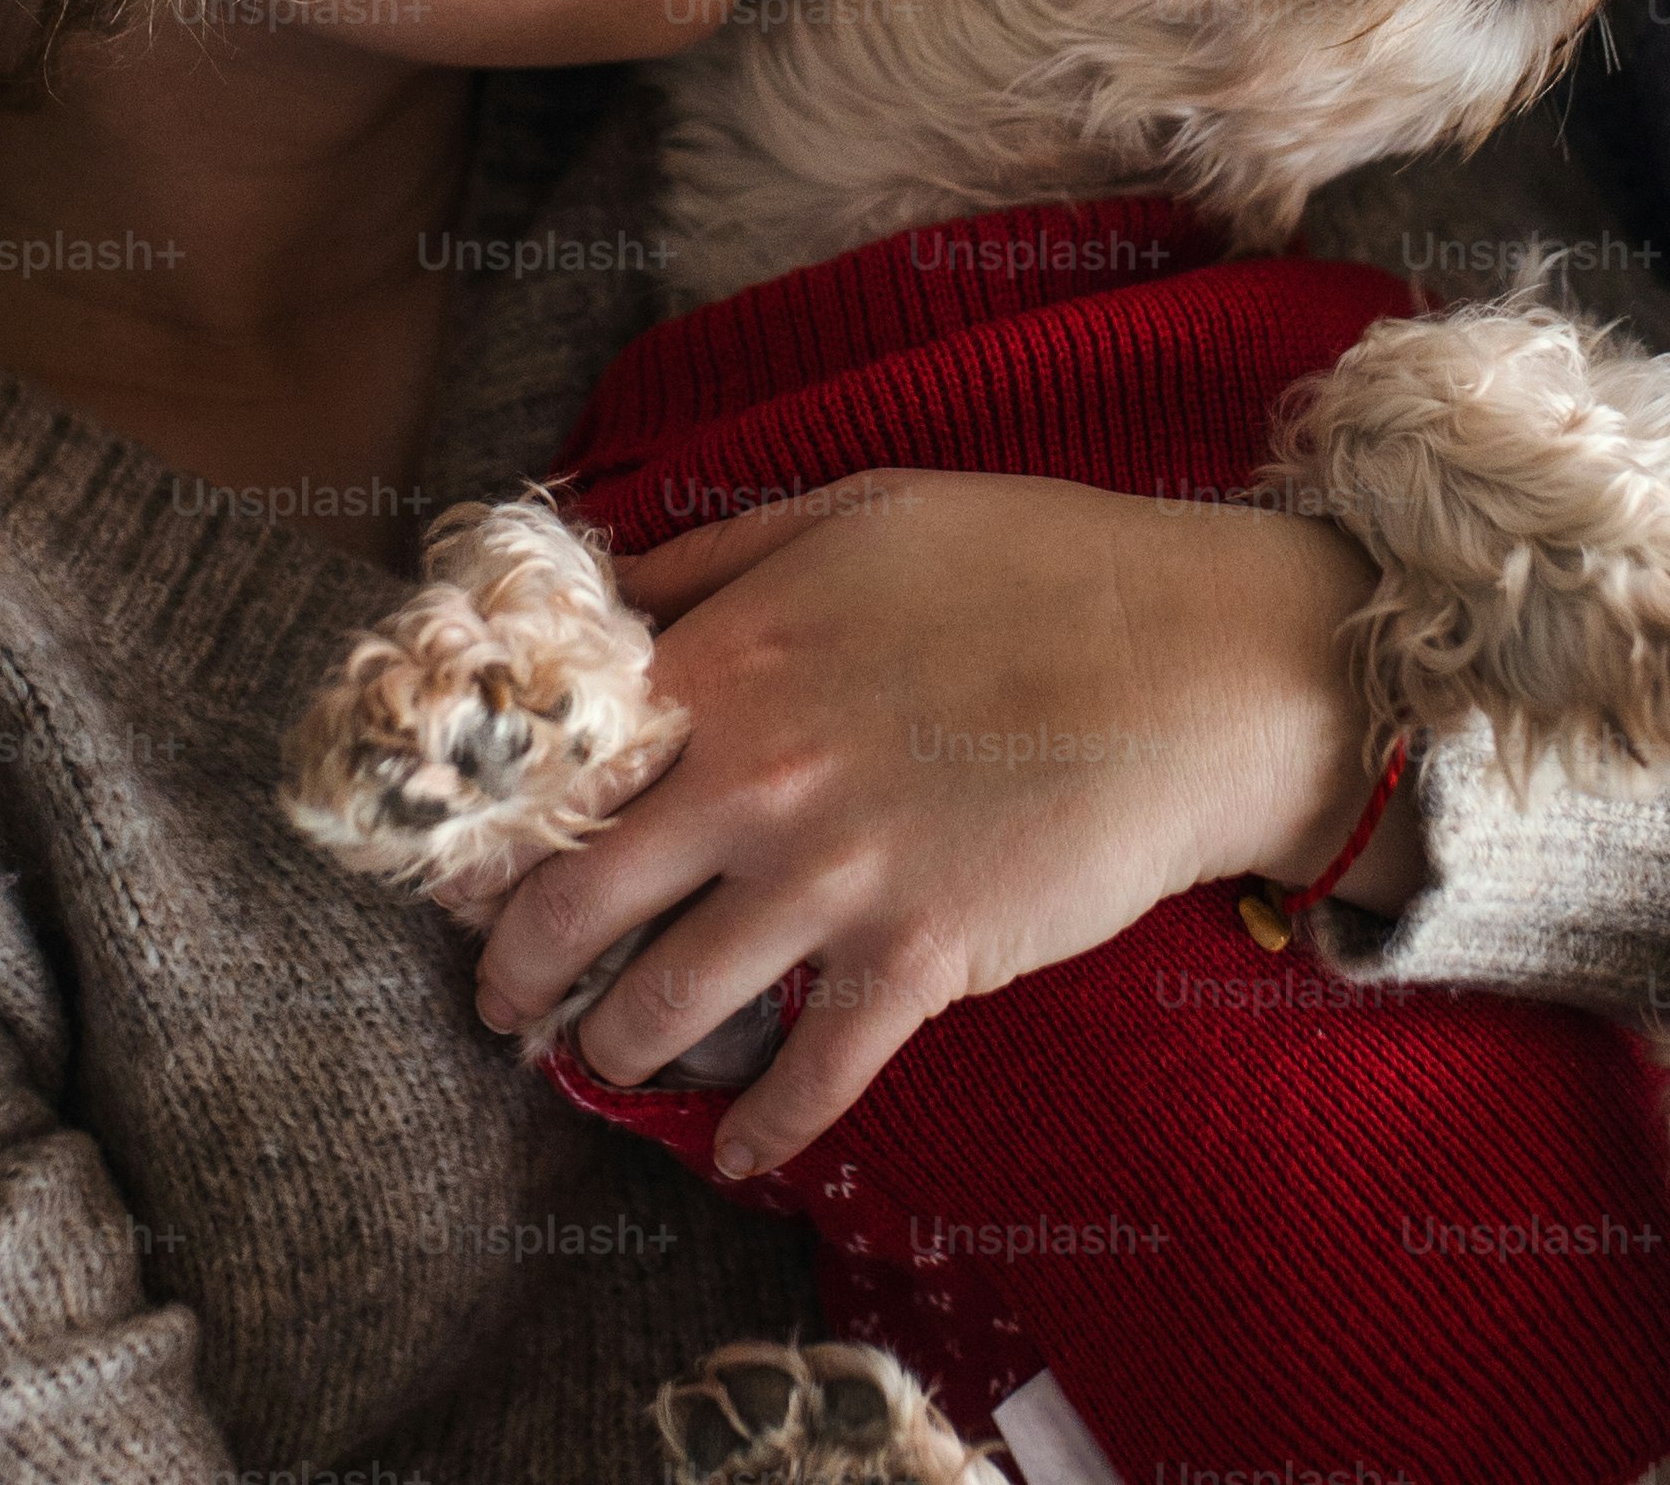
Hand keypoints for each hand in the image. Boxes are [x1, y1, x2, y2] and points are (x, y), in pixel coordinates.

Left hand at [463, 467, 1415, 1177]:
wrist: (1199, 662)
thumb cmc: (1034, 564)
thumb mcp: (852, 512)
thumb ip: (713, 559)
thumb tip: (605, 592)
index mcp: (728, 661)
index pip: (556, 765)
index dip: (495, 827)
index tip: (470, 866)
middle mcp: (754, 779)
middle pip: (574, 903)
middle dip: (513, 969)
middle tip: (500, 999)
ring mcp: (835, 879)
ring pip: (668, 1003)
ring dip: (615, 1048)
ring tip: (597, 1062)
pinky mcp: (921, 959)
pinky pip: (816, 1073)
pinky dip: (764, 1130)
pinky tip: (736, 1156)